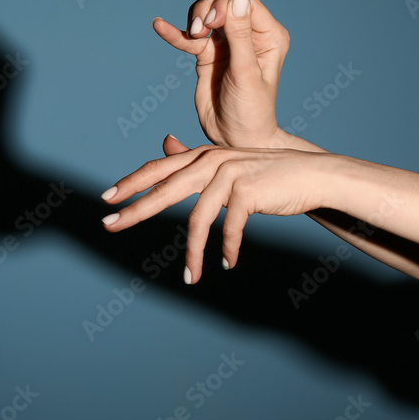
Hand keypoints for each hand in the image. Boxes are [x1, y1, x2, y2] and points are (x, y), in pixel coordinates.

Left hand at [101, 136, 340, 283]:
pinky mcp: (248, 191)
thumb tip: (165, 142)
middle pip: (164, 189)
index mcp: (202, 155)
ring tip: (190, 277)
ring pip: (198, 219)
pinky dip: (227, 249)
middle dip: (135, 210)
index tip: (106, 199)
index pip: (158, 169)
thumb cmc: (266, 174)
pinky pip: (229, 228)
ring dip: (193, 253)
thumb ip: (195, 160)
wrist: (312, 175)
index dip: (131, 183)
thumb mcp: (227, 164)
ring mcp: (229, 174)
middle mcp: (211, 161)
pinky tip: (227, 263)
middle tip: (110, 226)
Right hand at [152, 0, 289, 147]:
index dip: (224, 4)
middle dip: (207, 8)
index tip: (210, 24)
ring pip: (206, 12)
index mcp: (268, 34)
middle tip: (199, 31)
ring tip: (192, 37)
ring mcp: (227, 42)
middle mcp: (249, 34)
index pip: (244, 1)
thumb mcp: (246, 72)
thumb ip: (241, 36)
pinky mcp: (207, 54)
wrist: (234, 138)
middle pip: (224, 0)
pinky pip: (188, 37)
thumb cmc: (250, 110)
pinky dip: (174, 32)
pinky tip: (159, 25)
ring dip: (194, 18)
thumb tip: (237, 0)